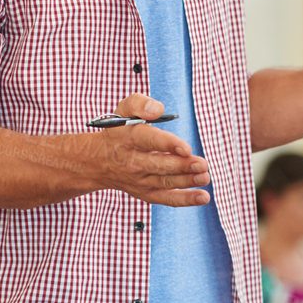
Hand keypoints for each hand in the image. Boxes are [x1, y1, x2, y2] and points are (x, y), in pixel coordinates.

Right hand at [83, 93, 210, 206]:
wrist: (98, 161)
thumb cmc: (118, 131)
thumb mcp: (123, 111)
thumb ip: (139, 104)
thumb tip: (157, 110)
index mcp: (128, 138)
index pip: (148, 140)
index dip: (167, 144)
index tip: (185, 148)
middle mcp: (133, 161)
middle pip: (159, 165)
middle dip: (182, 166)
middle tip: (202, 164)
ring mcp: (139, 180)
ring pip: (165, 182)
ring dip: (187, 181)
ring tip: (204, 177)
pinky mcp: (146, 193)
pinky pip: (166, 198)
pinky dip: (185, 199)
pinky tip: (203, 196)